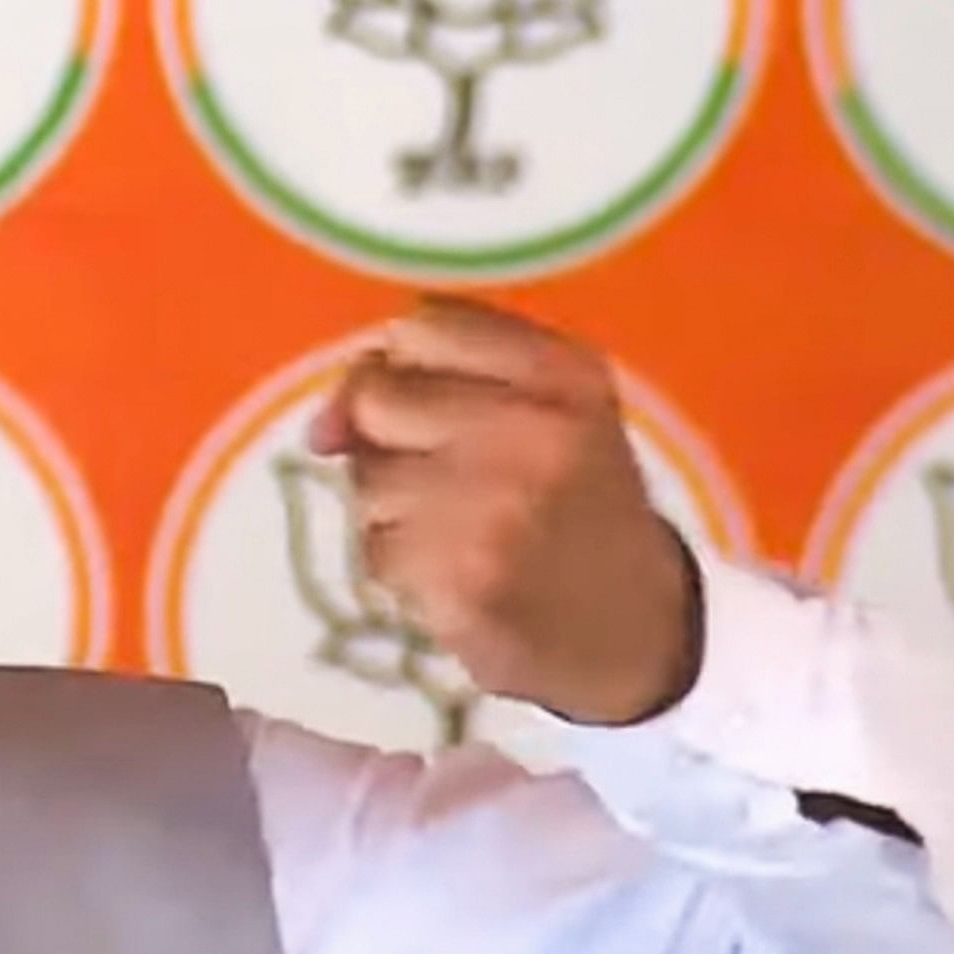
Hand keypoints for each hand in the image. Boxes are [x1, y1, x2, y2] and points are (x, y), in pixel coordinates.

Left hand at [304, 296, 702, 727]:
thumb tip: (321, 430)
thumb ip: (425, 379)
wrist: (632, 627)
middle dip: (388, 442)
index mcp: (565, 372)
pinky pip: (375, 550)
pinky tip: (456, 576)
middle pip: (379, 399)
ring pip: (368, 480)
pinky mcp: (463, 579)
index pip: (423, 326)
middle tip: (450, 482)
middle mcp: (537, 429)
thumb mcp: (541, 411)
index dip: (400, 367)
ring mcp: (498, 507)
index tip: (429, 406)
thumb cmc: (572, 504)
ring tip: (461, 533)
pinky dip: (400, 568)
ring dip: (393, 512)